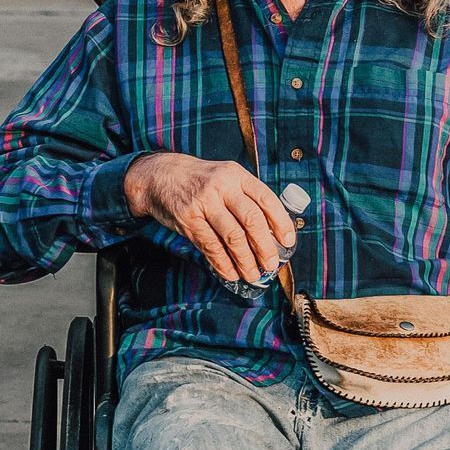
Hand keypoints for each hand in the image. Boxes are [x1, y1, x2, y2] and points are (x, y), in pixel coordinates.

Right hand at [125, 152, 296, 286]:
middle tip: (271, 264)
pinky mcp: (188, 219)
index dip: (280, 222)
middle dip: (265, 247)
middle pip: (252, 219)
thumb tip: (271, 231)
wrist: (161, 175)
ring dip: (246, 260)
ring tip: (253, 274)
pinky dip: (223, 263)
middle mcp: (222, 186)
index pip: (266, 199)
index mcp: (237, 175)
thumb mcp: (225, 177)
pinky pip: (210, 245)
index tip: (288, 241)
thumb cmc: (200, 180)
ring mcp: (204, 202)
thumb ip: (246, 197)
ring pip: (232, 236)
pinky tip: (231, 273)